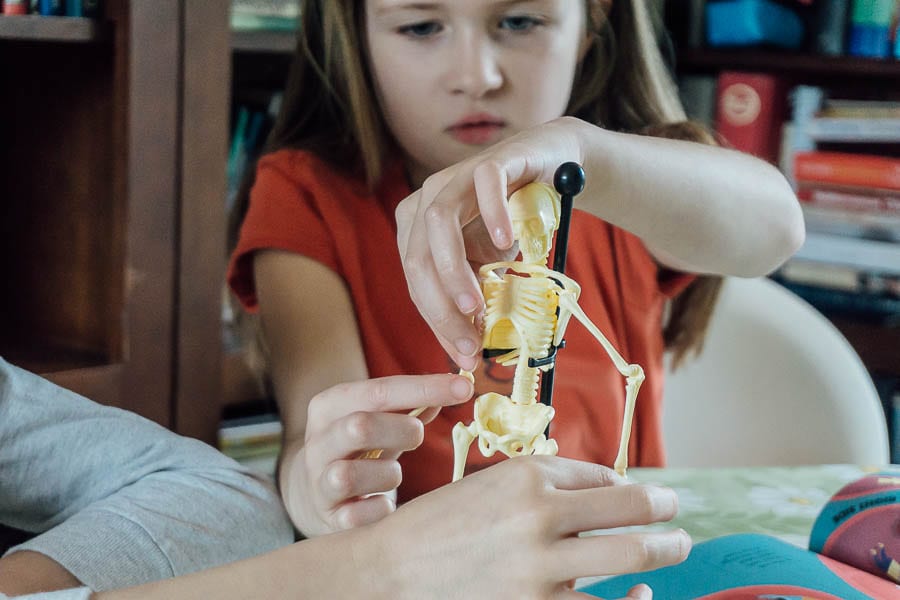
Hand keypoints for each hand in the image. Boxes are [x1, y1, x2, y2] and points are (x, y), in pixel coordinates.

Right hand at [281, 373, 473, 536]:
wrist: (316, 492)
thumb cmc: (359, 448)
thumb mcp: (379, 419)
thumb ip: (411, 405)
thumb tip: (455, 387)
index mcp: (329, 406)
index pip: (378, 391)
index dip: (424, 388)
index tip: (464, 387)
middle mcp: (318, 442)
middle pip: (359, 426)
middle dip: (402, 430)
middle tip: (419, 435)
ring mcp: (319, 481)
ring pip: (351, 474)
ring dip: (389, 473)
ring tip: (393, 473)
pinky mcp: (329, 516)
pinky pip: (357, 515)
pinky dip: (379, 508)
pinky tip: (385, 503)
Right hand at [367, 455, 689, 598]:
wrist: (390, 572)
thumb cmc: (439, 525)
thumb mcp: (489, 487)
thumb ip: (544, 485)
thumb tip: (610, 488)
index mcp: (526, 477)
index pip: (601, 477)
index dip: (626, 485)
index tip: (636, 495)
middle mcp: (539, 516)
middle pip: (632, 509)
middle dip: (665, 510)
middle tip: (678, 513)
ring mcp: (540, 568)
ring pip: (629, 556)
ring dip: (664, 550)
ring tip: (677, 546)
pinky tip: (642, 594)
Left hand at [395, 117, 586, 369]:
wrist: (550, 170)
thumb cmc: (512, 222)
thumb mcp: (487, 266)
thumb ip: (472, 298)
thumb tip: (467, 351)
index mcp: (415, 229)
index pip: (417, 281)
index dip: (437, 320)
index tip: (463, 354)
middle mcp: (426, 201)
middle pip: (417, 257)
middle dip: (441, 307)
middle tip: (470, 340)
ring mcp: (455, 176)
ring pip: (438, 223)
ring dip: (454, 270)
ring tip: (477, 304)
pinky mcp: (490, 160)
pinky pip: (484, 185)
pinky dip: (493, 215)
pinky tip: (507, 243)